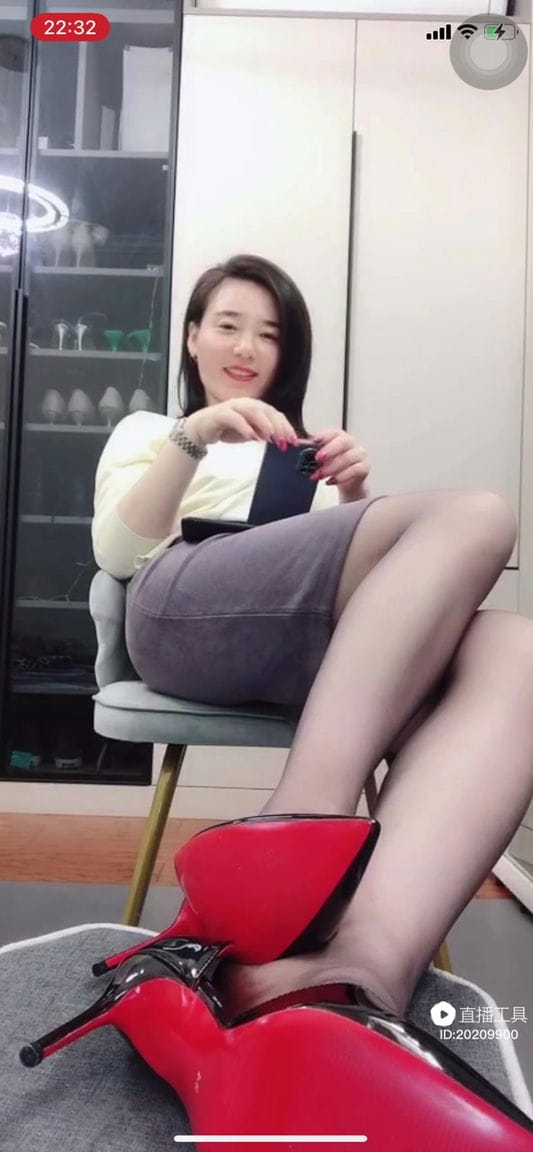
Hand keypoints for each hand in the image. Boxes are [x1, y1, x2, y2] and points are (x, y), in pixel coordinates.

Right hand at [184, 399, 298, 449]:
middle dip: (278, 426)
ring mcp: (233, 407)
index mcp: (256, 407)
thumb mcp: (251, 434)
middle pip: (267, 411)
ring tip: (270, 438)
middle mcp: (246, 404)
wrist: (202, 428)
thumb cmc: (227, 429)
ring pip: (253, 411)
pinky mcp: (221, 413)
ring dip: (264, 424)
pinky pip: (234, 418)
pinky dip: (244, 426)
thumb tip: (283, 440)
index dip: (286, 426)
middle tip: (284, 441)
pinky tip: (252, 437)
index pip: (275, 414)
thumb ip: (265, 434)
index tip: (294, 440)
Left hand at [311, 428, 369, 500]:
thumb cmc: (332, 467)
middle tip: (318, 459)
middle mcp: (351, 443)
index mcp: (339, 437)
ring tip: (319, 475)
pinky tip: (330, 482)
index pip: (334, 432)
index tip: (315, 441)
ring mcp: (360, 455)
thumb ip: (308, 451)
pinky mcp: (364, 468)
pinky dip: (342, 476)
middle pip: (344, 441)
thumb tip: (292, 445)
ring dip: (332, 467)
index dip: (325, 435)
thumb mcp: (319, 459)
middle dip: (330, 450)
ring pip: (349, 457)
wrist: (348, 483)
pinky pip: (356, 470)